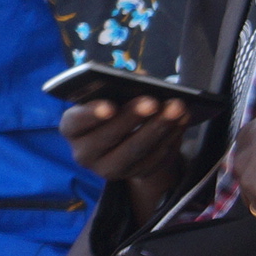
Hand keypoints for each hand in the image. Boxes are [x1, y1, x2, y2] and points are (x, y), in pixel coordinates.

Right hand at [58, 94, 187, 221]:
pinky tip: (183, 119)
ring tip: (177, 107)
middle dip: (133, 118)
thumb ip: (118, 86)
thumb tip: (144, 80)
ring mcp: (110, 168)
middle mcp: (85, 153)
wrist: (123, 137)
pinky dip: (172, 136)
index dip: (91, 115)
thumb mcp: (108, 95)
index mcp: (72, 129)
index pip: (75, 123)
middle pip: (109, 137)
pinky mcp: (135, 174)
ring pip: (136, 150)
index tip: (109, 106)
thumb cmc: (111, 106)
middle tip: (153, 101)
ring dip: (159, 127)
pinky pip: (156, 158)